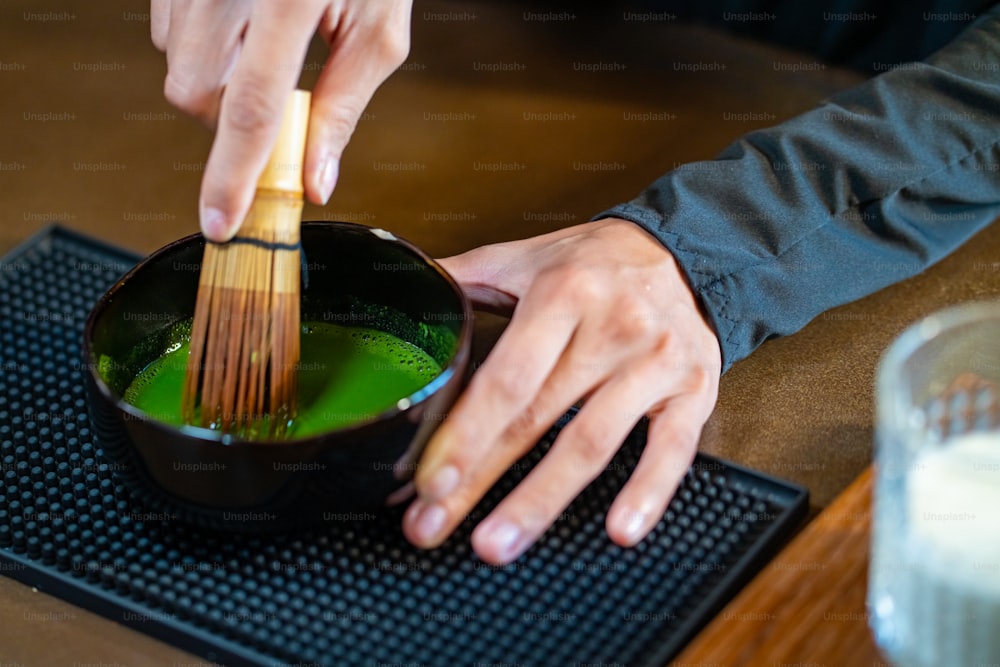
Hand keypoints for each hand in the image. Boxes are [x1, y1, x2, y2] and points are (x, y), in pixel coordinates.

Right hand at [151, 0, 411, 240]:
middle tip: (274, 99)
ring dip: (217, 81)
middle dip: (228, 119)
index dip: (234, 175)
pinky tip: (241, 26)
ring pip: (177, 65)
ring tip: (265, 48)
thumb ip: (343, 106)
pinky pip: (167, 29)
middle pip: (194, 93)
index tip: (222, 222)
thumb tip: (315, 179)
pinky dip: (202, 47)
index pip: (251, 108)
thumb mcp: (376, 29)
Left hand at [402, 218, 721, 563]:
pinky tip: (620, 530)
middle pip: (537, 418)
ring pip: (593, 443)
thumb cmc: (599, 263)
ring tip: (499, 542)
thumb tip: (409, 287)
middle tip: (435, 524)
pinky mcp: (693, 392)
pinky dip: (648, 493)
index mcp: (563, 294)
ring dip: (543, 500)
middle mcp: (611, 328)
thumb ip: (466, 276)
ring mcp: (655, 364)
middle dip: (482, 479)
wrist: (691, 253)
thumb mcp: (529, 256)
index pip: (506, 377)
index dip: (467, 434)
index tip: (431, 480)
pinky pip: (672, 450)